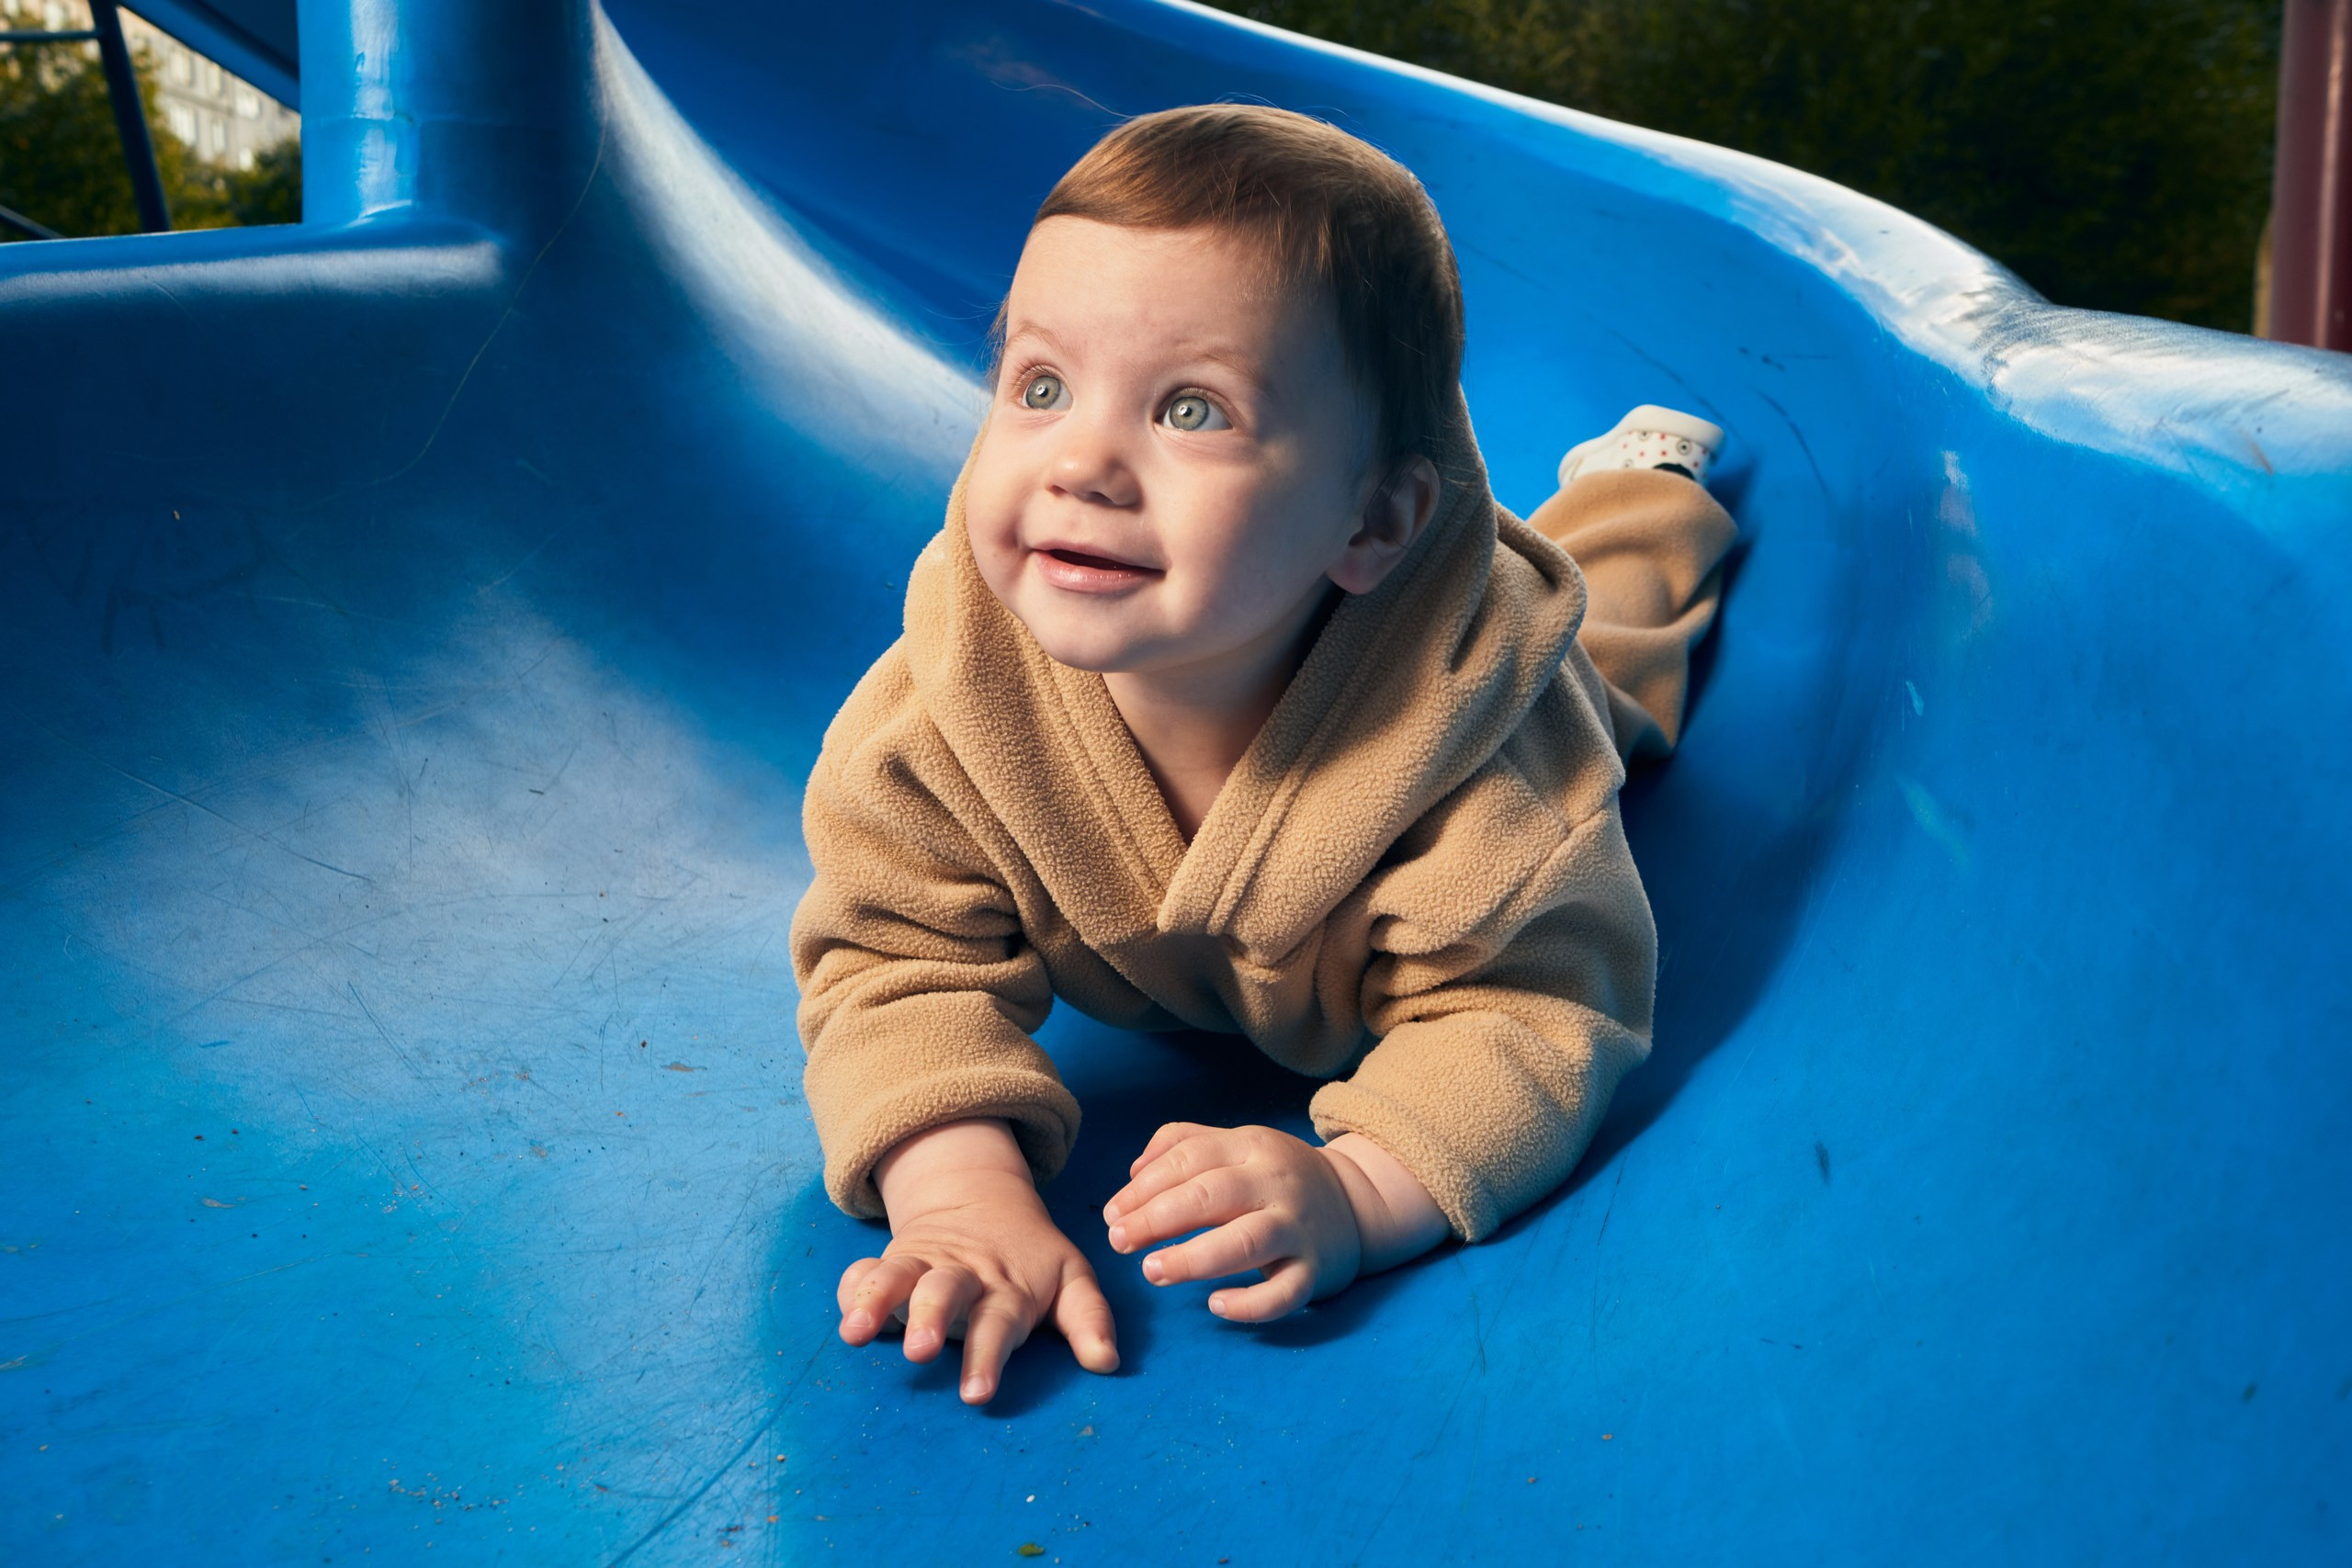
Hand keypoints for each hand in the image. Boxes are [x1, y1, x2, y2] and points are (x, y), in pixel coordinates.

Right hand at [836, 1119, 1118, 1404]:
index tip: (976, 1394)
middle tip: (920, 1351)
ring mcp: (923, 1267)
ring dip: (876, 1301)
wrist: (982, 1199)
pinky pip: (864, 1272)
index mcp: (1006, 1287)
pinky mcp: (892, 1263)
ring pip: (897, 1277)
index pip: (998, 1323)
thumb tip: (1107, 1362)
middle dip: (929, 1319)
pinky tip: (846, 1313)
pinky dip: (852, 1288)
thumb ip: (1088, 1319)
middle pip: (944, 1292)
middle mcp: (961, 1276)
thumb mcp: (1070, 1278)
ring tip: (855, 1332)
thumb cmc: (1031, 1260)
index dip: (987, 1358)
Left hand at [1101, 1123, 1447, 1322]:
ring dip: (1193, 1258)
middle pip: (1212, 1195)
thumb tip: (1133, 1171)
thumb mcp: (1239, 1145)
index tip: (1113, 1214)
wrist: (1358, 1204)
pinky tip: (1215, 1305)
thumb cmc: (1278, 1177)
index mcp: (1253, 1146)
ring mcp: (1299, 1228)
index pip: (1190, 1159)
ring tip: (1152, 1271)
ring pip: (1245, 1242)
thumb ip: (1183, 1143)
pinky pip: (1284, 1292)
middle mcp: (1277, 1183)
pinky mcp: (1316, 1271)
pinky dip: (1250, 1303)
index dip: (1145, 1186)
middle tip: (1118, 1241)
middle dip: (1157, 1218)